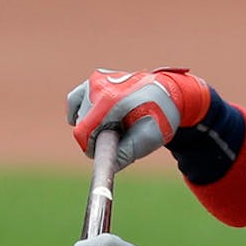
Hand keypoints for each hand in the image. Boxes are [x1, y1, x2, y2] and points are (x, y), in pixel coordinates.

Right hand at [66, 68, 210, 169]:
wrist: (169, 92)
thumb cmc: (160, 116)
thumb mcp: (148, 138)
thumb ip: (126, 153)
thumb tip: (107, 167)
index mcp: (112, 100)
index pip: (84, 131)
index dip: (90, 148)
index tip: (101, 154)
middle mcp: (100, 86)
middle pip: (82, 124)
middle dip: (95, 136)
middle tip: (118, 137)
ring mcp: (96, 80)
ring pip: (78, 113)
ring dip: (91, 124)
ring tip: (116, 125)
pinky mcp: (95, 79)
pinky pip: (76, 100)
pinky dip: (80, 112)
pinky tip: (97, 119)